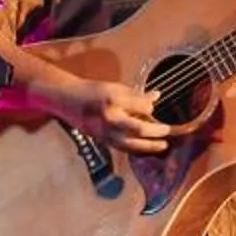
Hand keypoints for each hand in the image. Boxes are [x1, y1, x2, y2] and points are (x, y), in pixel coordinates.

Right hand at [38, 72, 172, 155]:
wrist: (68, 101)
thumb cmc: (92, 91)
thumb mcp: (115, 87)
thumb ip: (136, 95)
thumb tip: (157, 96)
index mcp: (113, 100)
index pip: (141, 106)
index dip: (150, 106)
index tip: (152, 105)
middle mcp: (110, 118)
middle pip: (139, 129)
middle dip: (156, 131)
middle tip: (167, 130)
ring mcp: (106, 132)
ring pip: (132, 143)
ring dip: (150, 146)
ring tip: (163, 145)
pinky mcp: (103, 140)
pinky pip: (124, 147)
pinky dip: (137, 148)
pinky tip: (146, 147)